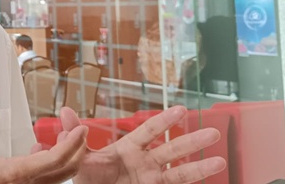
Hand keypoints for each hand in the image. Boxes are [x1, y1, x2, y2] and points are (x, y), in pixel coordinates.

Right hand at [0, 94, 88, 183]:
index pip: (54, 160)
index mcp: (15, 173)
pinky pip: (48, 182)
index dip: (72, 144)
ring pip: (60, 177)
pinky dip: (53, 166)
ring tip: (61, 139)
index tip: (80, 130)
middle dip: (77, 149)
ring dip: (66, 157)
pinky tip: (39, 153)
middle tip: (77, 131)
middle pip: (66, 170)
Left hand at [58, 106, 225, 183]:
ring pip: (180, 171)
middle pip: (171, 149)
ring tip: (220, 160)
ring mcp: (152, 178)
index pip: (148, 131)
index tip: (181, 109)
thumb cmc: (88, 177)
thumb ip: (75, 135)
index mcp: (128, 148)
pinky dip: (194, 180)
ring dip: (200, 166)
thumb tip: (64, 112)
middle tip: (213, 131)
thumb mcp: (80, 157)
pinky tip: (211, 175)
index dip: (163, 121)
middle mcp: (145, 162)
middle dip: (192, 141)